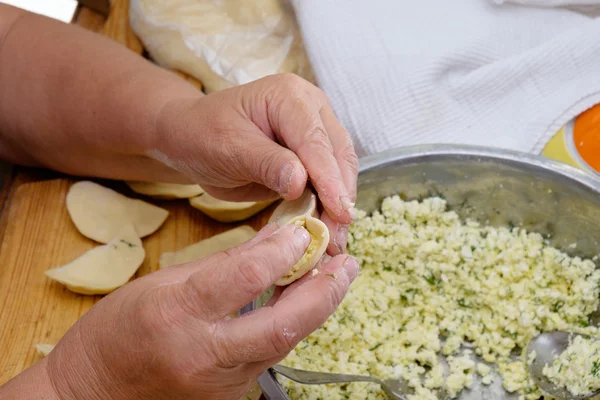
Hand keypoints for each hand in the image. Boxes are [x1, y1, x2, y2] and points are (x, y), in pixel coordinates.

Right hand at [39, 224, 358, 399]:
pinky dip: (292, 326)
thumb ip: (225, 263)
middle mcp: (203, 354)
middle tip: (348, 263)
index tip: (303, 230)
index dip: (280, 252)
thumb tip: (274, 241)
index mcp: (177, 314)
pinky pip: (269, 356)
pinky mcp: (229, 395)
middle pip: (281, 326)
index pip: (242, 279)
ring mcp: (219, 383)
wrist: (96, 393)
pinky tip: (306, 302)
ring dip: (316, 308)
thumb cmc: (119, 331)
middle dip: (323, 292)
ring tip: (339, 277)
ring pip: (283, 343)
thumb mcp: (164, 282)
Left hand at [152, 74, 358, 254]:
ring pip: (340, 170)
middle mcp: (311, 109)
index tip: (338, 211)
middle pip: (337, 155)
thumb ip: (266, 163)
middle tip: (337, 236)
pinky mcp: (313, 156)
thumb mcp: (228, 148)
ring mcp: (316, 132)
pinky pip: (329, 182)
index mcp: (290, 97)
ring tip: (335, 240)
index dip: (329, 178)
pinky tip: (328, 231)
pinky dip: (329, 207)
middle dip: (339, 196)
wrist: (192, 139)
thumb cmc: (204, 135)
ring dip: (339, 206)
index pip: (316, 140)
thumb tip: (302, 182)